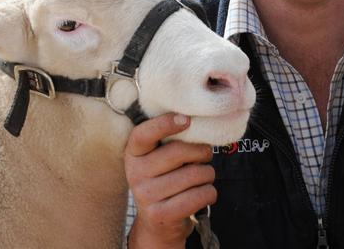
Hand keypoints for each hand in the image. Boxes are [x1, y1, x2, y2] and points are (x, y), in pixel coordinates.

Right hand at [124, 113, 216, 248]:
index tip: (187, 120)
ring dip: (208, 174)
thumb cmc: (166, 179)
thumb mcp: (160, 158)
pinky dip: (210, 193)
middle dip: (202, 152)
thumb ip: (172, 141)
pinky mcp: (162, 215)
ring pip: (195, 174)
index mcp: (134, 154)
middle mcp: (135, 174)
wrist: (158, 223)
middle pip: (179, 152)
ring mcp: (146, 196)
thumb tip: (197, 124)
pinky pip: (200, 195)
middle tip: (205, 155)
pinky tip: (202, 194)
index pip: (143, 135)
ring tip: (201, 178)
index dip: (165, 124)